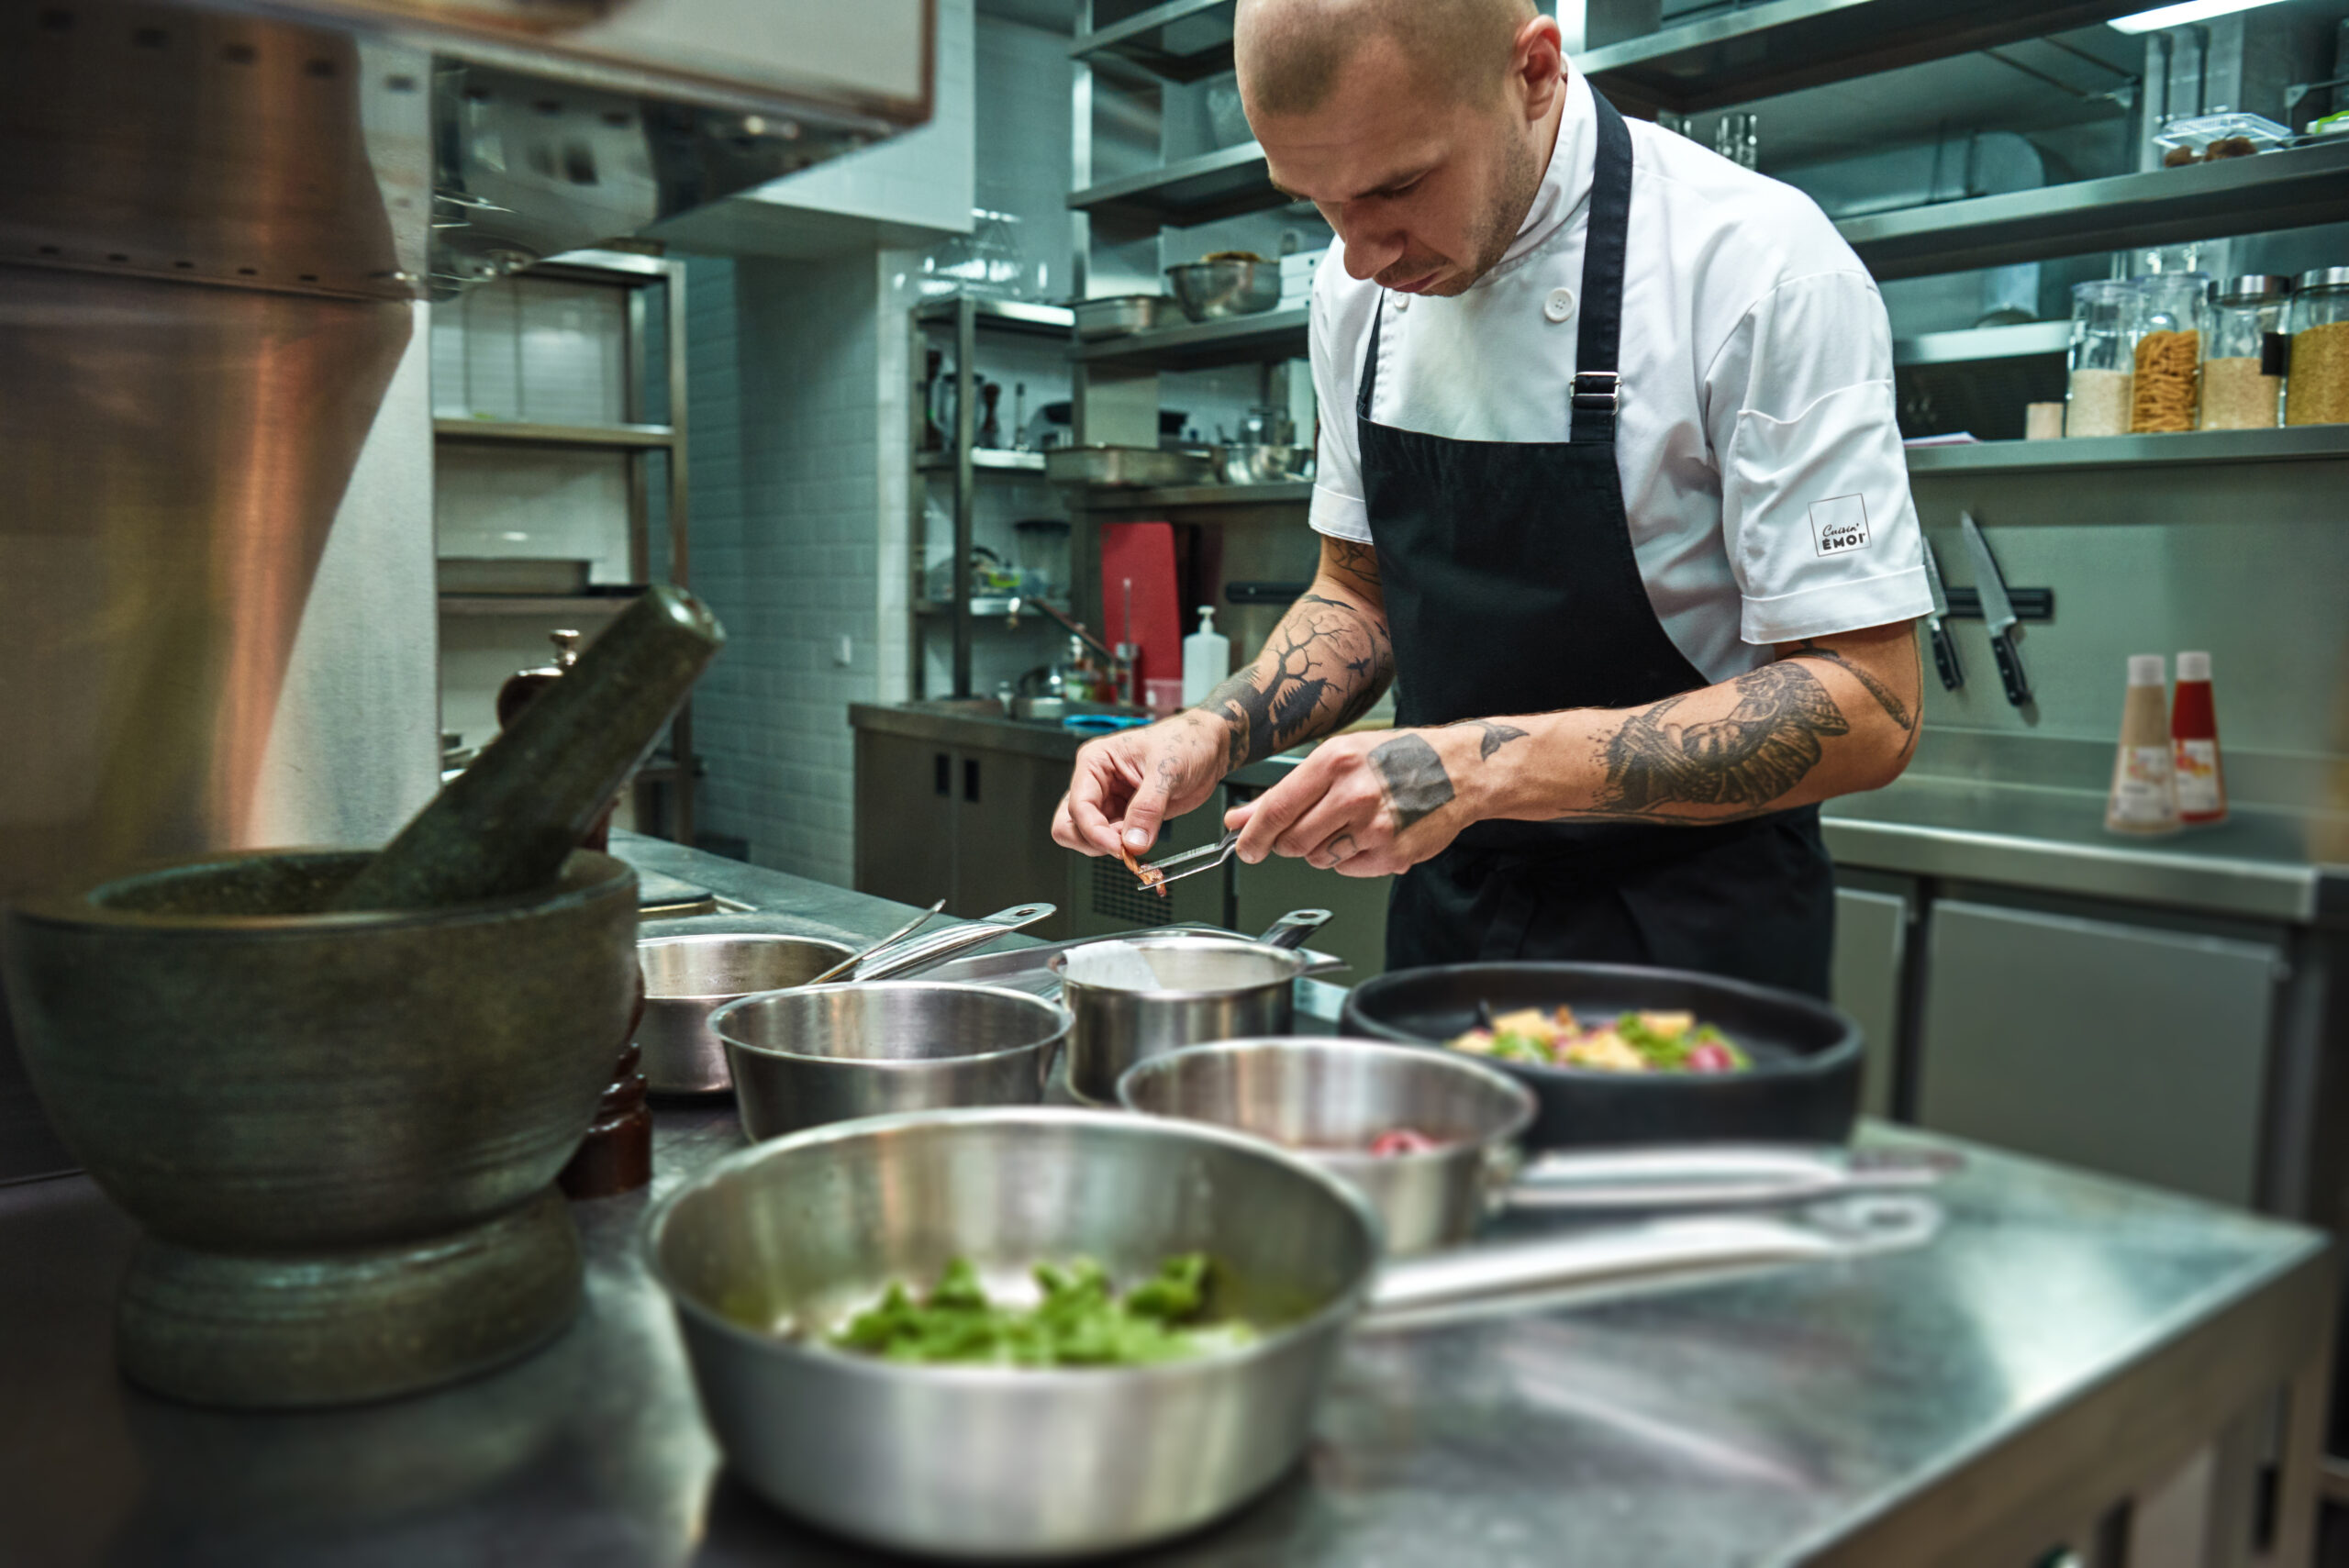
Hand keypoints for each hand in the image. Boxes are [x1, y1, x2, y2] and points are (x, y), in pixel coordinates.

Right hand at [1052, 711, 1230, 858]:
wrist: (1209, 748)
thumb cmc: (1185, 742)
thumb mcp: (1167, 770)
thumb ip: (1148, 808)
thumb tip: (1134, 842)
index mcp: (1096, 762)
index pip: (1078, 805)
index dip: (1094, 831)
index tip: (1118, 846)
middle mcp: (1097, 783)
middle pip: (1071, 825)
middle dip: (1095, 842)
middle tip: (1125, 847)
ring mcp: (1110, 802)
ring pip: (1089, 838)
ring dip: (1111, 848)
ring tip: (1141, 841)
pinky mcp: (1127, 817)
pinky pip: (1114, 841)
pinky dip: (1126, 850)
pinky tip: (1144, 845)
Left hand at [1222, 726, 1480, 876]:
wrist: (1460, 770)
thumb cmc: (1398, 758)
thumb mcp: (1339, 758)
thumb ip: (1285, 791)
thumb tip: (1240, 818)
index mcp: (1335, 761)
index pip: (1277, 809)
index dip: (1253, 834)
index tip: (1243, 846)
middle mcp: (1354, 793)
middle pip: (1292, 841)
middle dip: (1288, 843)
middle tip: (1303, 831)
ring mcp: (1374, 827)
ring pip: (1319, 858)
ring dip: (1323, 849)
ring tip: (1349, 824)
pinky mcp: (1392, 854)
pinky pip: (1349, 868)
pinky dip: (1351, 858)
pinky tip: (1371, 835)